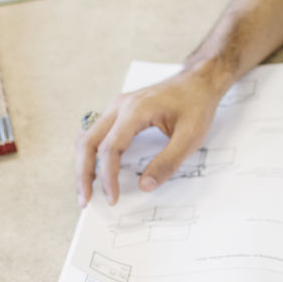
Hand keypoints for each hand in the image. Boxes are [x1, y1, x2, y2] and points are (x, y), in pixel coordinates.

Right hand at [74, 65, 227, 206]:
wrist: (199, 81)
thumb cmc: (196, 104)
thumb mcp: (190, 137)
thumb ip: (167, 162)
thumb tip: (144, 185)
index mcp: (135, 110)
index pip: (109, 148)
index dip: (108, 177)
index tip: (113, 198)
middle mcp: (119, 106)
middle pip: (88, 142)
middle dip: (83, 174)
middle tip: (86, 201)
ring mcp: (117, 106)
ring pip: (87, 137)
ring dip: (83, 164)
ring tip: (86, 190)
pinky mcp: (119, 110)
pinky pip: (96, 133)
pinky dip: (91, 153)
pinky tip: (95, 170)